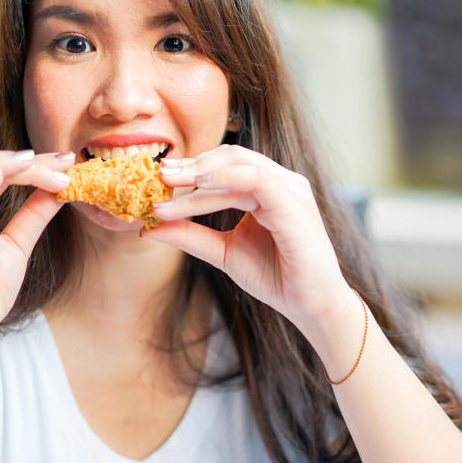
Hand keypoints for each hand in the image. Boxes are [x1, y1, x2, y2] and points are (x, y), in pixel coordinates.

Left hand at [142, 145, 350, 327]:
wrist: (311, 305)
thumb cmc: (277, 277)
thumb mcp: (224, 252)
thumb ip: (192, 236)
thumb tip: (150, 227)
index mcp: (267, 188)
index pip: (223, 168)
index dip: (189, 171)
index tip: (157, 181)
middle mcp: (280, 182)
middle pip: (230, 157)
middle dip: (191, 166)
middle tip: (159, 176)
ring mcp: (289, 189)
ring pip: (238, 165)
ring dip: (200, 173)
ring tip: (171, 184)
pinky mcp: (293, 203)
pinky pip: (257, 179)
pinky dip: (226, 178)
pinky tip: (200, 186)